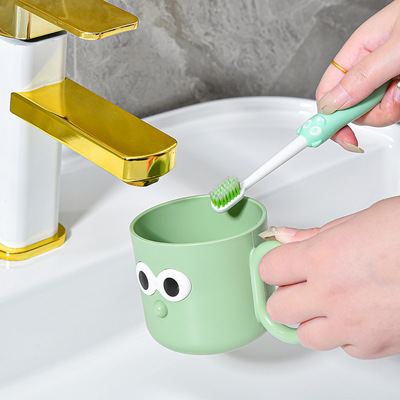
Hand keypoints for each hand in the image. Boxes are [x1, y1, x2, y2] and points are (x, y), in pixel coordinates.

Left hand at [259, 196, 399, 358]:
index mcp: (323, 258)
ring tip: (326, 302)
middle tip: (297, 284)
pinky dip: (344, 335)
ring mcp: (355, 324)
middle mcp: (333, 294)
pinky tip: (356, 315)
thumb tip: (287, 237)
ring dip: (309, 320)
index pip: (268, 269)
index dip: (270, 264)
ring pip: (305, 336)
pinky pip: (344, 348)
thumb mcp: (359, 220)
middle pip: (277, 308)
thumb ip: (315, 234)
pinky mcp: (378, 344)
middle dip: (283, 295)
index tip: (276, 263)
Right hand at [316, 0, 399, 151]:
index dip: (326, 116)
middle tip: (392, 95)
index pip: (328, 91)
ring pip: (375, 112)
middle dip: (371, 111)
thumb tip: (332, 103)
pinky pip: (392, 110)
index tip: (326, 135)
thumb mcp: (395, 49)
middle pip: (352, 108)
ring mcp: (385, 79)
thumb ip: (362, 76)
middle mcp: (369, 67)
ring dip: (392, 107)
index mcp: (358, 50)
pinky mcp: (398, 88)